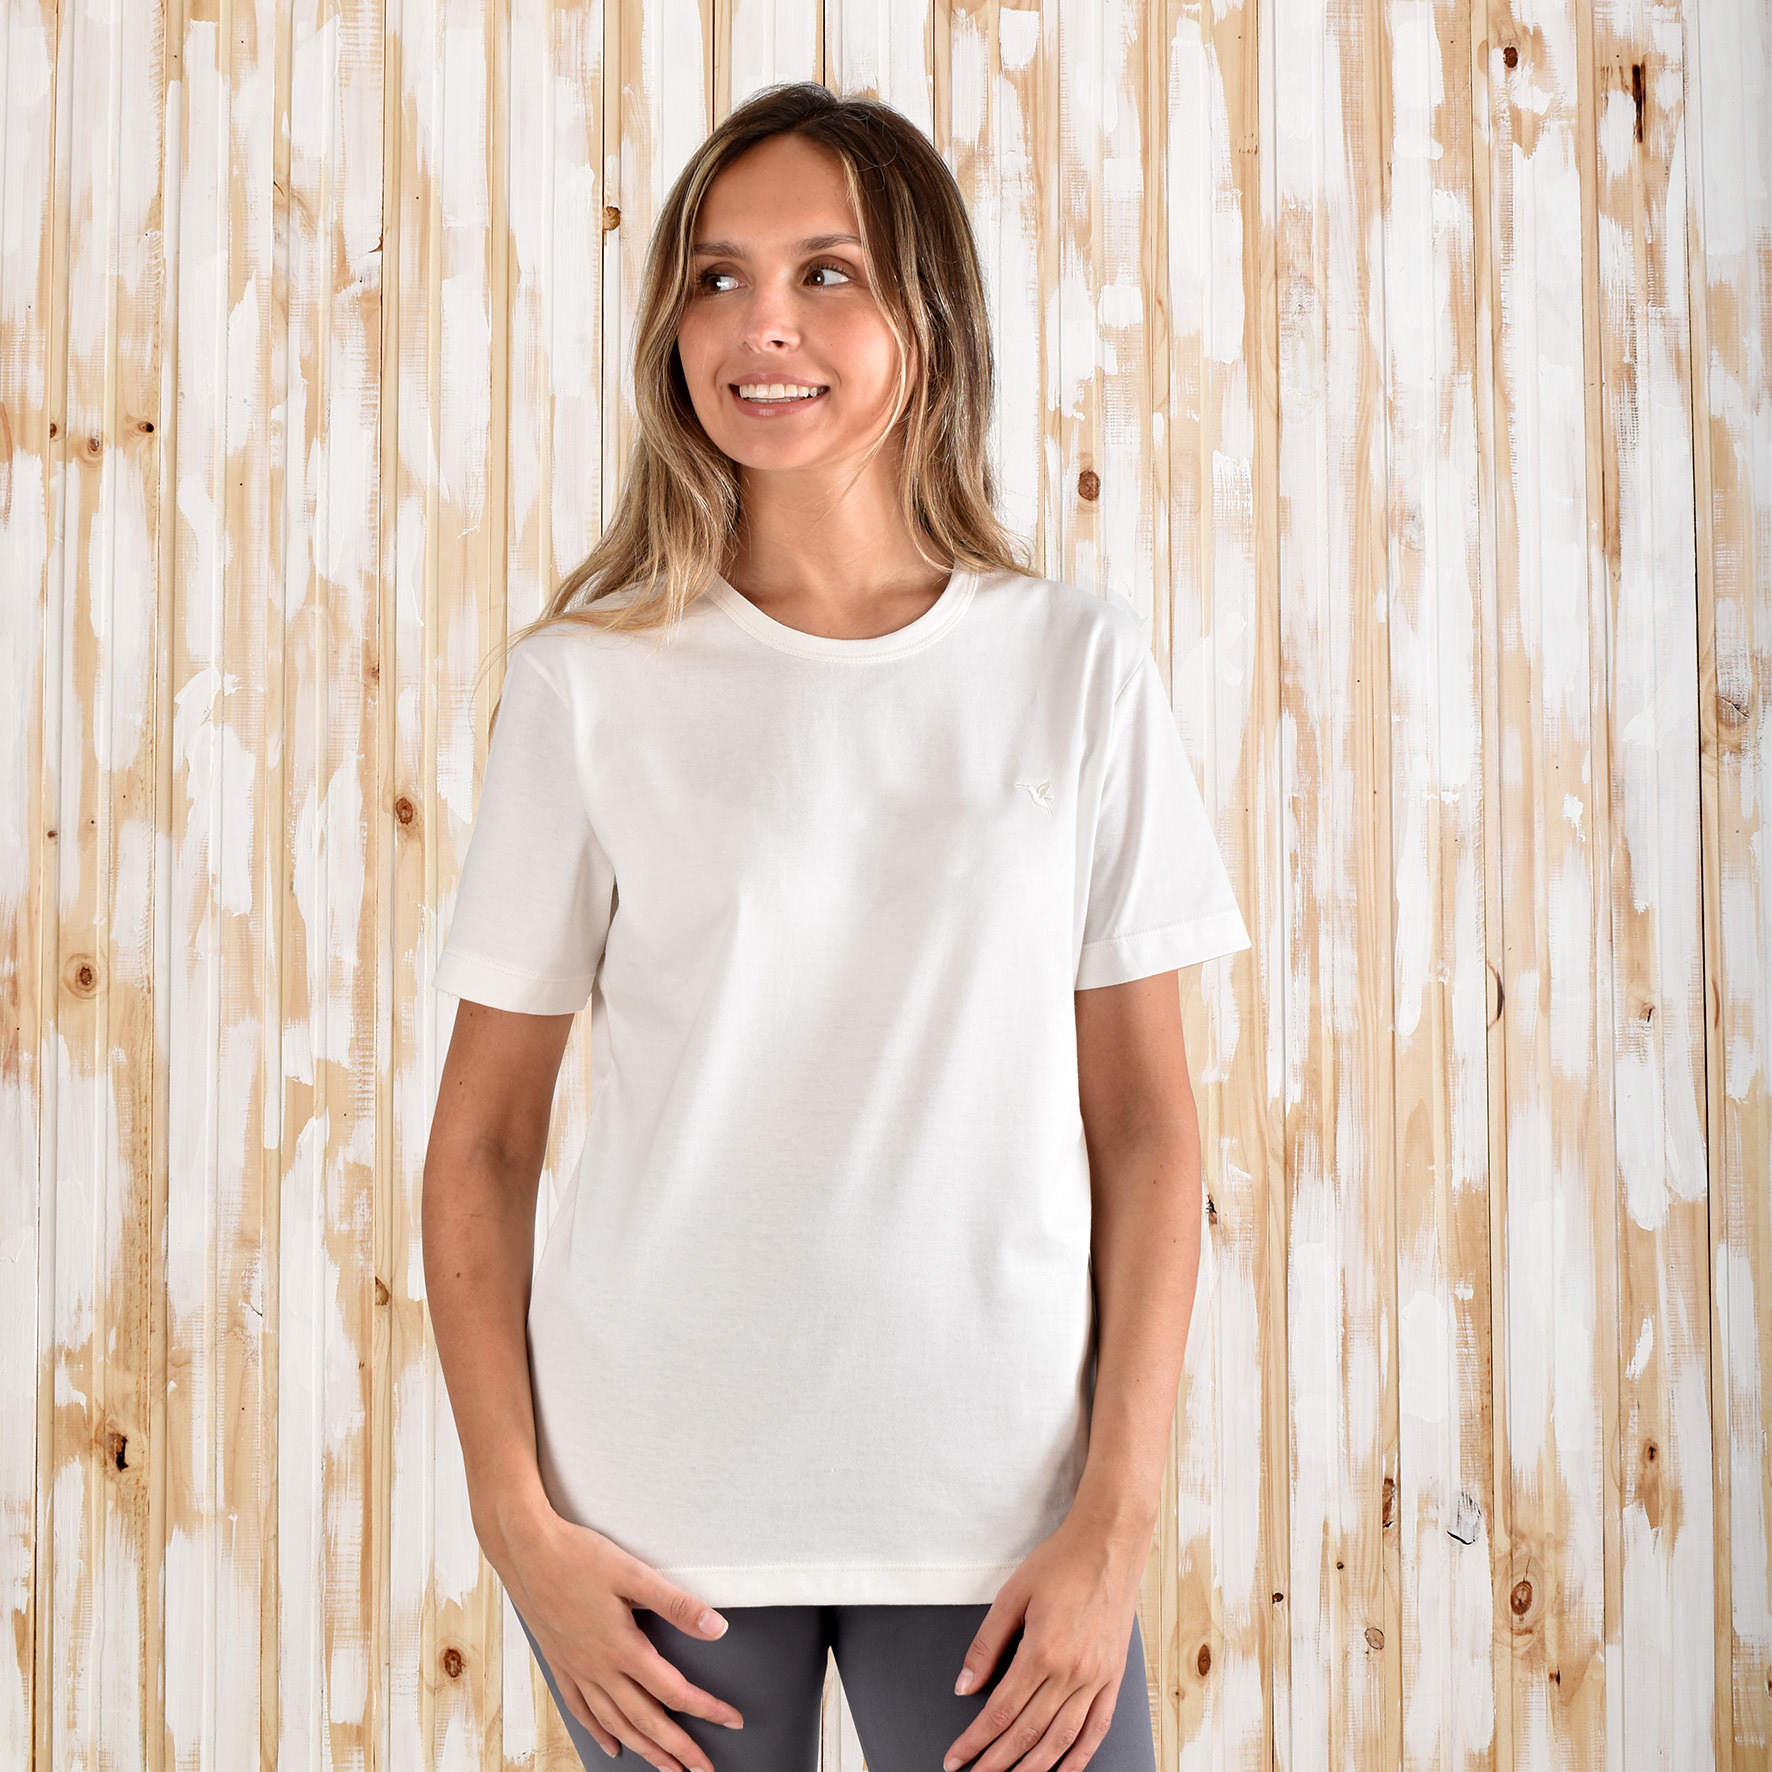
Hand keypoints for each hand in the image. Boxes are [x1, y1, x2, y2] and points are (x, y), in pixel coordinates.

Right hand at [499, 1504, 744, 1770]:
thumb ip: (676, 1604)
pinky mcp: (560, 1663)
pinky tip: (612, 1745)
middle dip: (677, 1749)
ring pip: (615, 1722)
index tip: (731, 1720)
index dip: (706, 1709)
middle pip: (646, 1720)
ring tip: (666, 1768)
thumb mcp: (633, 1573)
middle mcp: (599, 1668)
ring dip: (644, 1749)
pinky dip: (599, 1731)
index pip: (673, 1691)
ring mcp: (577, 1669)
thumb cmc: (578, 1556)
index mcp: (622, 1648)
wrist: (525, 1550)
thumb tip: (716, 1628)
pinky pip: (581, 1710)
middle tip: (702, 1770)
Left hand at [941, 1511, 1147, 1771]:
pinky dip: (1079, 1757)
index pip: (1000, 1713)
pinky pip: (1096, 1729)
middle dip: (996, 1763)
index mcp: (1041, 1652)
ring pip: (1061, 1741)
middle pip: (1027, 1734)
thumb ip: (986, 1644)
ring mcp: (1096, 1679)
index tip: (956, 1758)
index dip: (975, 1741)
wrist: (1109, 1543)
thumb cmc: (1062, 1562)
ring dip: (1034, 1769)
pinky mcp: (1114, 1678)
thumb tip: (965, 1685)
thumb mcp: (1012, 1595)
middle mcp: (1071, 1673)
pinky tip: (1064, 1771)